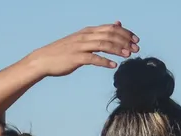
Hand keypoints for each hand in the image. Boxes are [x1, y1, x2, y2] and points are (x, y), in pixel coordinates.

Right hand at [24, 22, 139, 76]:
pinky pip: (93, 58)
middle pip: (109, 35)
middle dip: (125, 41)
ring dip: (118, 49)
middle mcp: (85, 36)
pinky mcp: (76, 58)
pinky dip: (104, 61)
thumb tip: (117, 24)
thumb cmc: (65, 51)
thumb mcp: (83, 39)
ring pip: (103, 44)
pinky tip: (113, 65)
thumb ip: (100, 33)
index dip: (125, 33)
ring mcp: (80, 46)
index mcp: (88, 31)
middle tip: (136, 48)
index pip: (111, 28)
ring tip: (128, 55)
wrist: (44, 59)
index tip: (136, 40)